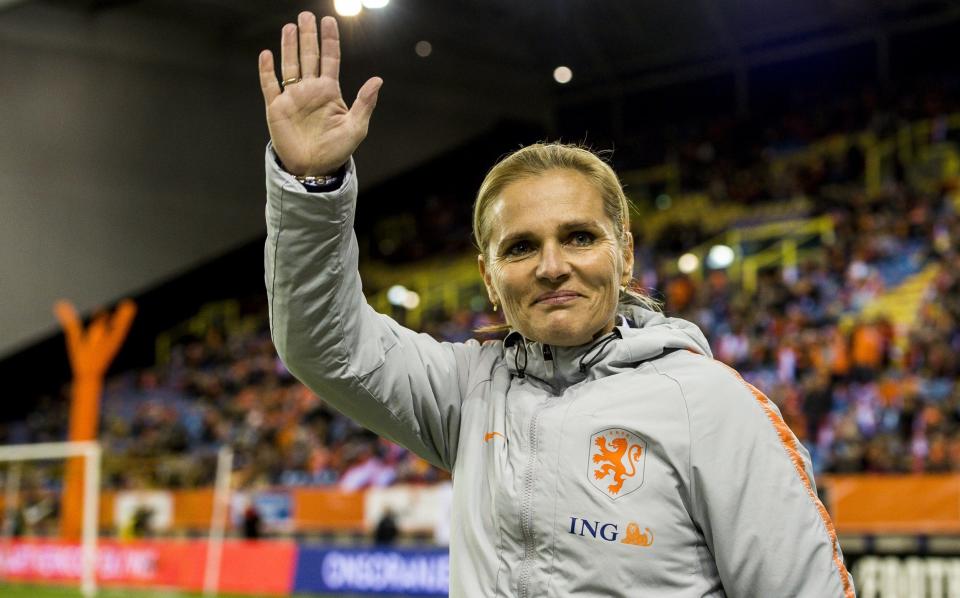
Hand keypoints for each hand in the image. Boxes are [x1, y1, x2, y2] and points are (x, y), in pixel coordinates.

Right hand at [258, 12, 381, 175]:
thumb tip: (377, 80)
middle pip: (308, 56)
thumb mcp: (356, 127)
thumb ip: (364, 103)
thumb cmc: (337, 150)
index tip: (329, 21)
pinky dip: (267, 71)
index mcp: (329, 91)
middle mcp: (310, 90)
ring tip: (289, 27)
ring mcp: (293, 98)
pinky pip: (270, 86)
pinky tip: (267, 55)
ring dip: (289, 47)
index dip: (329, 40)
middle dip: (307, 36)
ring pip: (289, 66)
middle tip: (305, 15)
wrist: (314, 169)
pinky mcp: (277, 109)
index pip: (330, 59)